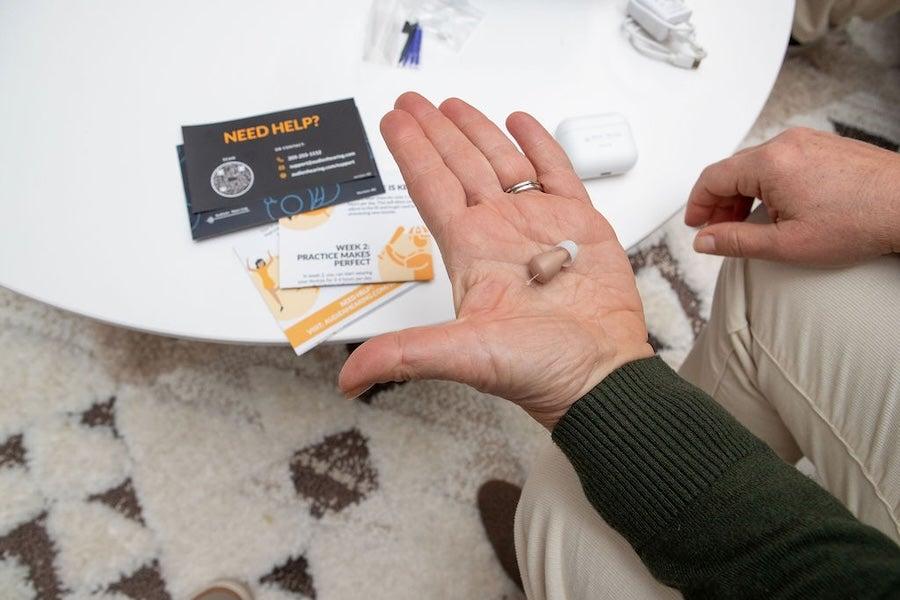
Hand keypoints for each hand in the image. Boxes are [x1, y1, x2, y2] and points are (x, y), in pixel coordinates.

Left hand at [338, 93, 651, 427]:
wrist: (600, 374)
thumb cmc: (539, 368)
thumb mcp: (464, 355)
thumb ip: (406, 354)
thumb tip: (348, 379)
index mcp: (471, 250)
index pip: (430, 187)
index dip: (411, 152)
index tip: (391, 121)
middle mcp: (500, 231)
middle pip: (459, 166)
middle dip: (436, 131)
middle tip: (413, 101)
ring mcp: (540, 223)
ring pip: (504, 162)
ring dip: (479, 131)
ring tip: (455, 106)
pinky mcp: (580, 222)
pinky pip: (557, 171)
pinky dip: (540, 144)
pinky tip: (520, 122)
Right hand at [686, 127, 899, 265]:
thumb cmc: (860, 221)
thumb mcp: (787, 244)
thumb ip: (736, 242)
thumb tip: (705, 241)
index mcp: (770, 163)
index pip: (712, 177)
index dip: (697, 204)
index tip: (696, 224)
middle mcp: (787, 143)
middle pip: (733, 170)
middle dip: (721, 202)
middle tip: (720, 230)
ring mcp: (808, 141)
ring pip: (757, 165)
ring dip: (744, 194)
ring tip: (750, 225)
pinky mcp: (824, 145)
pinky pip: (782, 161)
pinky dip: (768, 184)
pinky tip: (778, 209)